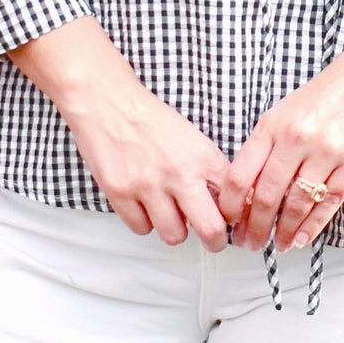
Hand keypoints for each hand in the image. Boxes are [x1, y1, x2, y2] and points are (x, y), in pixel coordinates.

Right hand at [6, 17, 230, 248]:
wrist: (108, 102)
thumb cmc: (149, 119)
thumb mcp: (192, 139)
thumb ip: (210, 170)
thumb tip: (228, 202)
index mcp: (202, 157)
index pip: (233, 202)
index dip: (235, 217)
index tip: (231, 221)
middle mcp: (178, 173)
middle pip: (210, 229)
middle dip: (215, 240)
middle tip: (212, 239)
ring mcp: (148, 185)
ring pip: (174, 236)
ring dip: (174, 228)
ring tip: (170, 212)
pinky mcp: (120, 193)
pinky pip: (141, 228)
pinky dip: (144, 221)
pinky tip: (144, 203)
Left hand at [216, 38, 343, 253]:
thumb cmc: (327, 94)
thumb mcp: (285, 111)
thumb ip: (266, 146)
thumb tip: (247, 190)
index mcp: (272, 125)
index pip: (241, 175)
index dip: (231, 206)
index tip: (230, 222)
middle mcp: (297, 138)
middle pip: (266, 196)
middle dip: (254, 227)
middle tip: (250, 243)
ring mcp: (328, 151)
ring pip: (297, 204)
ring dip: (284, 231)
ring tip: (277, 244)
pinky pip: (329, 202)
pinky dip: (313, 226)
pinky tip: (302, 238)